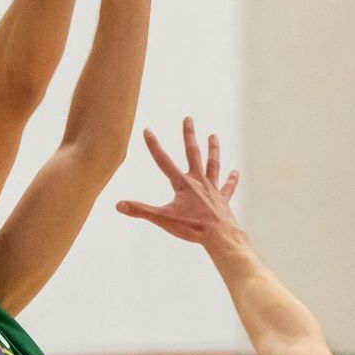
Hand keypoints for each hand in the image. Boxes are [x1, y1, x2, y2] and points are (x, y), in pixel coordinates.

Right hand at [117, 118, 240, 247]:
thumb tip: (118, 205)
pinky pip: (228, 187)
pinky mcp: (223, 200)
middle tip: (188, 118)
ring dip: (213, 149)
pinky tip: (235, 172)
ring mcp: (212, 189)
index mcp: (182, 184)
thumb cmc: (191, 228)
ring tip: (213, 136)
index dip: (154, 145)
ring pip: (213, 164)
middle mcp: (198, 181)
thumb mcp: (162, 219)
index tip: (147, 130)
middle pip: (193, 153)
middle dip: (189, 135)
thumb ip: (140, 210)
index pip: (164, 161)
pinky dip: (231, 179)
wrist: (219, 236)